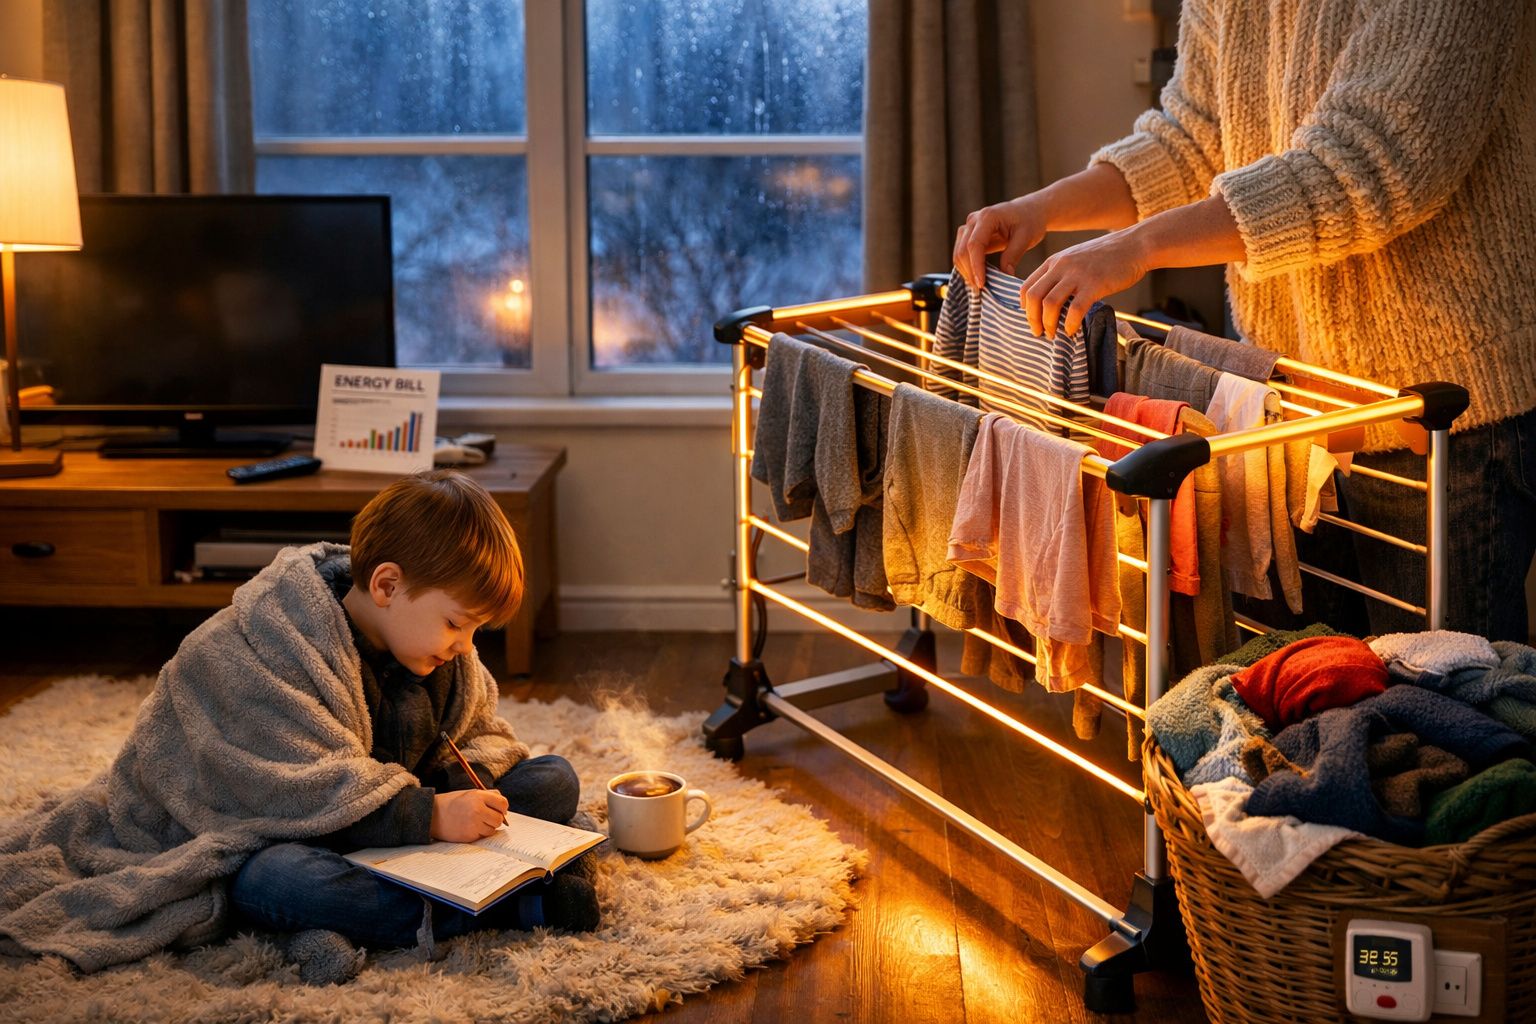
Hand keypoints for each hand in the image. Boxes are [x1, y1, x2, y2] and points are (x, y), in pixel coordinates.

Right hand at [430, 788, 508, 841]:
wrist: (432, 814)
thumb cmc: (453, 803)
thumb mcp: (470, 793)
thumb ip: (488, 796)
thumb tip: (504, 806)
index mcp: (478, 796)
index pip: (503, 803)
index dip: (502, 808)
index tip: (499, 809)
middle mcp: (477, 810)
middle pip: (500, 818)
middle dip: (496, 819)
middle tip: (487, 817)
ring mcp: (474, 824)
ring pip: (493, 829)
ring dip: (488, 827)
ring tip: (476, 822)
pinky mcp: (469, 835)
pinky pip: (483, 836)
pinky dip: (480, 833)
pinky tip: (469, 827)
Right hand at [952, 195, 1047, 289]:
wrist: (1028, 211)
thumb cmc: (1029, 221)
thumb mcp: (1026, 238)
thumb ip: (1013, 255)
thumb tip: (1005, 275)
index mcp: (988, 217)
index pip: (974, 245)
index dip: (976, 266)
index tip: (982, 284)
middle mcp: (973, 220)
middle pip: (962, 250)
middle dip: (969, 272)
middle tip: (981, 290)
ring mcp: (968, 227)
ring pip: (958, 254)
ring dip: (966, 271)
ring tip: (979, 286)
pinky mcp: (968, 235)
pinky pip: (962, 254)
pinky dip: (967, 267)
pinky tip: (977, 277)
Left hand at [1021, 226, 1149, 338]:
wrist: (1135, 245)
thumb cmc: (1108, 256)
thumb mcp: (1076, 259)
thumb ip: (1061, 275)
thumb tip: (1050, 301)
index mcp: (1054, 261)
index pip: (1026, 286)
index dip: (1024, 307)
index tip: (1031, 319)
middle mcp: (1061, 267)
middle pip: (1033, 297)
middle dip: (1032, 319)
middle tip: (1038, 332)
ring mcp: (1078, 275)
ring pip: (1050, 304)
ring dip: (1048, 324)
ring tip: (1053, 335)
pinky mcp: (1095, 284)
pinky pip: (1075, 310)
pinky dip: (1070, 324)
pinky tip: (1072, 331)